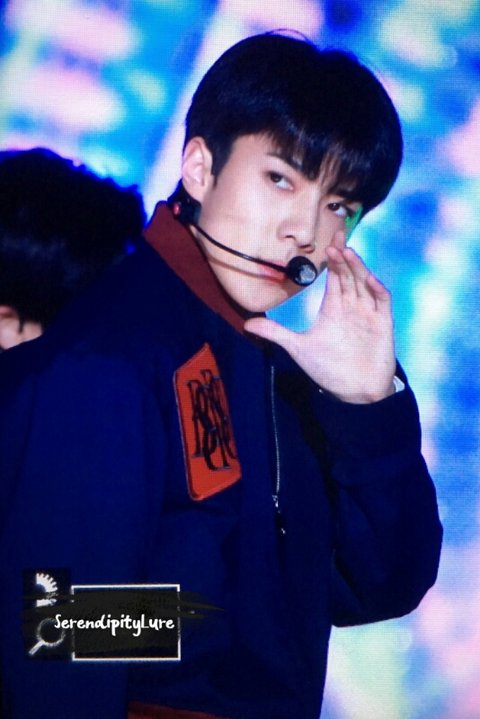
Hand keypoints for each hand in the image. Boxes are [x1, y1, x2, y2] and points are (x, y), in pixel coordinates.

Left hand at [244, 232, 395, 403]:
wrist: (354, 393)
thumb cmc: (329, 370)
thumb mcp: (298, 348)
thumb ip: (276, 333)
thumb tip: (247, 324)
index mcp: (334, 308)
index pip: (334, 277)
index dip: (333, 259)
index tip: (327, 241)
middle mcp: (352, 306)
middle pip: (349, 274)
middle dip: (343, 256)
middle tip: (336, 237)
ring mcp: (369, 314)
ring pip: (364, 283)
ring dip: (357, 268)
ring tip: (346, 252)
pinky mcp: (383, 324)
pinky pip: (382, 301)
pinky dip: (376, 289)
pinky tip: (368, 278)